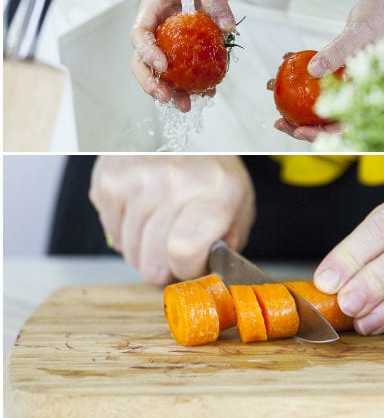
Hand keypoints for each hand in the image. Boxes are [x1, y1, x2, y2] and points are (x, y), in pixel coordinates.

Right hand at [89, 155, 254, 284]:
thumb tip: (205, 283)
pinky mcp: (110, 177)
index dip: (186, 270)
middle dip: (165, 263)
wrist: (186, 135)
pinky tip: (143, 206)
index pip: (184, 251)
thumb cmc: (214, 176)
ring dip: (144, 246)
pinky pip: (111, 233)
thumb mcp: (238, 209)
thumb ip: (226, 250)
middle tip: (177, 239)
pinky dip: (125, 228)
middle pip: (151, 264)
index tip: (193, 262)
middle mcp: (176, 181)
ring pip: (128, 252)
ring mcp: (138, 178)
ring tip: (162, 217)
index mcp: (216, 192)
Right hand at [130, 0, 234, 111]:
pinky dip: (195, 80)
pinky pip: (188, 65)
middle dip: (152, 83)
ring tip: (188, 106)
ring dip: (173, 89)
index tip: (165, 67)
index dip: (148, 53)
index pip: (140, 34)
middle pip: (143, 60)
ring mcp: (172, 37)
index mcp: (152, 8)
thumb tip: (227, 26)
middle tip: (167, 98)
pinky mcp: (189, 43)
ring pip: (164, 70)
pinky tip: (208, 92)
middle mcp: (158, 26)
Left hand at [273, 0, 383, 140]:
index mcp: (368, 93)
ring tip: (273, 86)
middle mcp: (359, 91)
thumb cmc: (381, 19)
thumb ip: (337, 53)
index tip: (298, 130)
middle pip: (330, 119)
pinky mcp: (341, 69)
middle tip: (279, 120)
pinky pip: (319, 78)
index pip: (345, 126)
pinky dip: (302, 74)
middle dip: (302, 123)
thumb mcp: (358, 35)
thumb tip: (312, 71)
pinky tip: (286, 60)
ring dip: (296, 97)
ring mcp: (349, 82)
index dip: (321, 135)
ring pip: (322, 100)